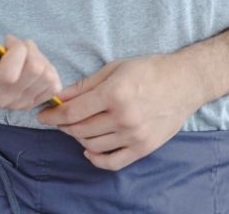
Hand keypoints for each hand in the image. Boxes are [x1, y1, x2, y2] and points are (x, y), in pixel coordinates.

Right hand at [0, 11, 61, 109]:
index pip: (10, 74)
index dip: (16, 50)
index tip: (7, 38)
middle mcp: (1, 99)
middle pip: (35, 72)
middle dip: (30, 49)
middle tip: (17, 44)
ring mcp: (17, 103)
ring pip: (47, 77)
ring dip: (40, 58)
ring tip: (24, 54)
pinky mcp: (29, 102)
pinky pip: (53, 86)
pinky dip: (49, 71)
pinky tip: (33, 64)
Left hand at [37, 53, 201, 170]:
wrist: (186, 81)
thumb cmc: (151, 69)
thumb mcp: (117, 67)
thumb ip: (86, 84)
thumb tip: (59, 97)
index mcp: (115, 93)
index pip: (73, 112)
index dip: (53, 115)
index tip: (43, 114)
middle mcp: (123, 116)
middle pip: (80, 130)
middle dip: (64, 125)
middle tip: (60, 119)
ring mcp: (134, 135)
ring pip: (92, 145)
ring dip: (79, 138)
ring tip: (78, 128)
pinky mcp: (143, 147)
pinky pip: (112, 162)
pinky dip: (96, 159)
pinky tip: (90, 149)